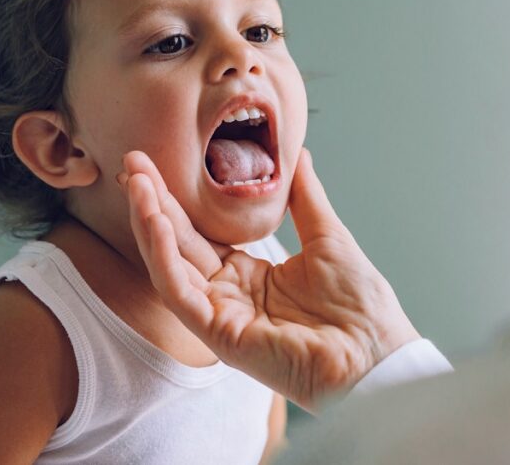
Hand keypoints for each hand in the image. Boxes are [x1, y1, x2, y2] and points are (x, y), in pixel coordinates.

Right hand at [120, 148, 419, 410]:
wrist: (378, 355)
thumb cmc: (362, 308)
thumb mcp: (327, 236)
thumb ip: (304, 197)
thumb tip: (297, 154)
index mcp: (250, 275)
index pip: (199, 233)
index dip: (177, 200)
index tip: (158, 164)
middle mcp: (228, 295)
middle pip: (178, 244)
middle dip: (153, 202)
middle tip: (132, 162)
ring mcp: (221, 316)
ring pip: (170, 266)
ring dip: (150, 223)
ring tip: (136, 183)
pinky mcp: (220, 335)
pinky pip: (180, 292)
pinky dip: (164, 257)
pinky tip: (156, 221)